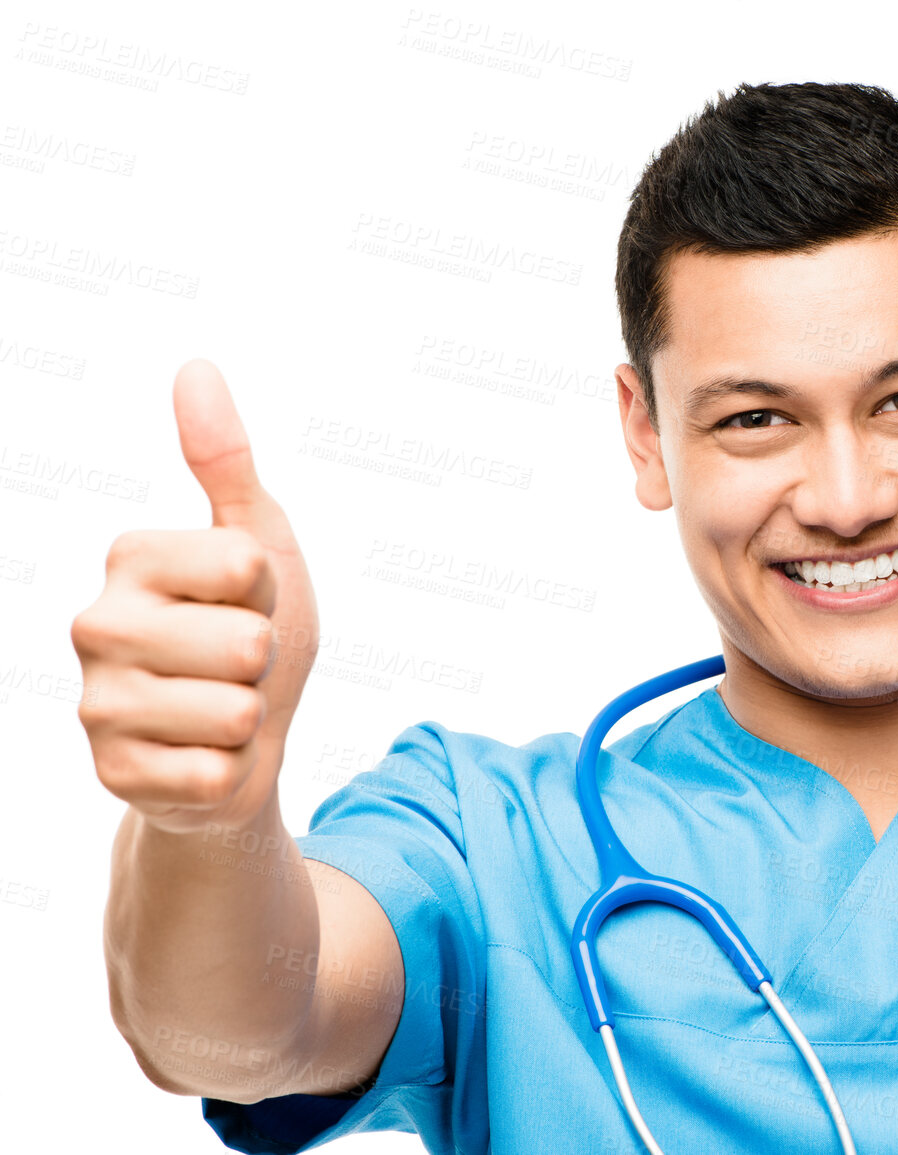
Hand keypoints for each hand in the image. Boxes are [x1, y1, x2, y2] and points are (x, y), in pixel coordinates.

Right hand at [72, 361, 319, 832]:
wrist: (241, 742)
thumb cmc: (252, 630)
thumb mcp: (261, 542)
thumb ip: (226, 462)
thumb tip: (195, 367)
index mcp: (131, 558)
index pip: (247, 563)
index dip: (270, 590)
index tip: (246, 600)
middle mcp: (95, 624)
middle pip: (248, 642)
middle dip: (266, 662)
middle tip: (237, 666)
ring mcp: (97, 704)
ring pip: (236, 709)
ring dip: (250, 718)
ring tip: (221, 709)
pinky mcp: (113, 774)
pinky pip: (213, 771)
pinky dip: (230, 770)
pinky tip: (202, 756)